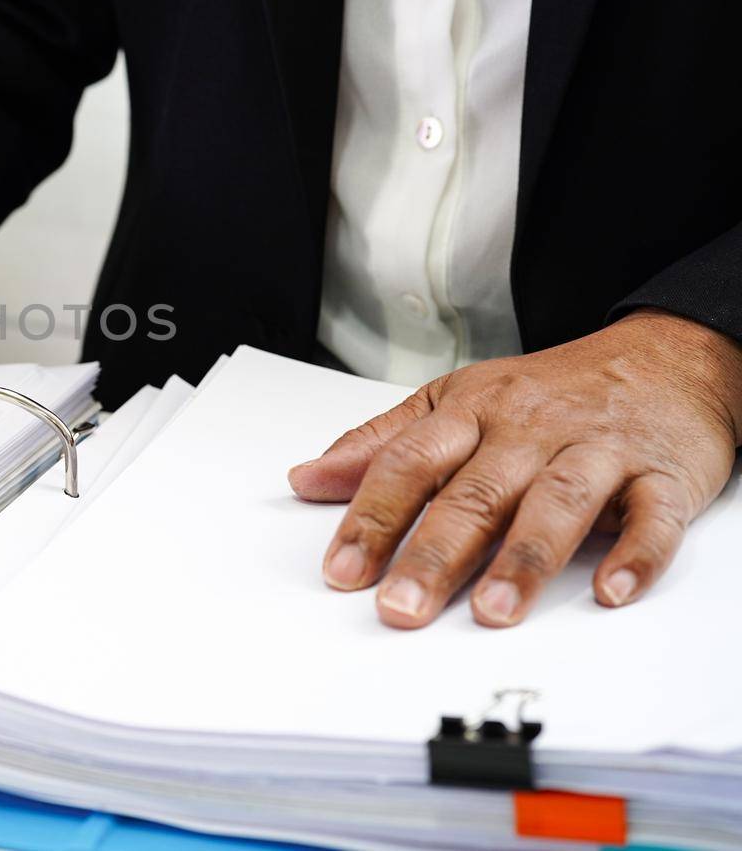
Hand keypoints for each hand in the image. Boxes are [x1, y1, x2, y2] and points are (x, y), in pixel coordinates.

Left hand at [289, 309, 741, 628]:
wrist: (662, 358)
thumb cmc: (546, 391)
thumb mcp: (454, 401)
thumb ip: (380, 444)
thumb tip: (307, 479)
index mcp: (471, 412)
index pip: (409, 463)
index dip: (372, 516)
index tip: (342, 570)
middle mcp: (529, 430)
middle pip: (476, 492)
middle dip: (434, 553)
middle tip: (401, 606)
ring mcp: (596, 450)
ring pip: (557, 502)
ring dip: (523, 559)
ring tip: (491, 611)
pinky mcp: (661, 476)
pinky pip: (651, 515)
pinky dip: (635, 553)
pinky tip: (609, 590)